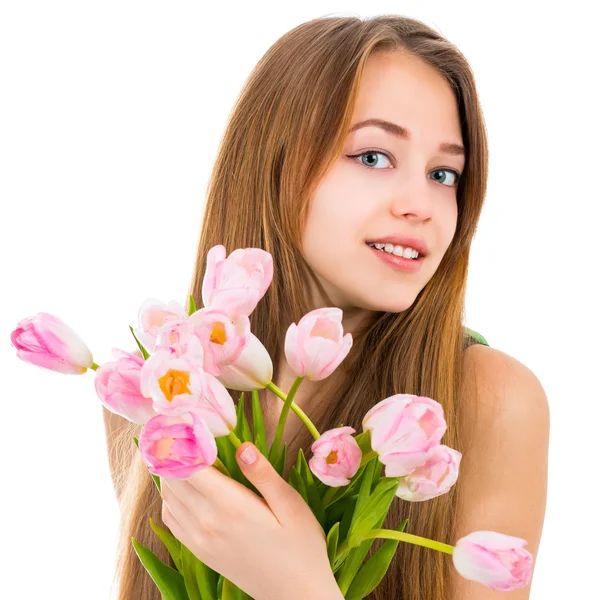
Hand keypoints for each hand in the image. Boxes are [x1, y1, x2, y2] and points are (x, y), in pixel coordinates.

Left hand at [160, 442, 341, 599]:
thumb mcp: (290, 505)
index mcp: (230, 506)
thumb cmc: (301, 546)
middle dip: (171, 450)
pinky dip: (170, 496)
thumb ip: (262, 474)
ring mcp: (199, 540)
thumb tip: (241, 446)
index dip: (181, 440)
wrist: (296, 596)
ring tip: (182, 450)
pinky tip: (185, 485)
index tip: (183, 419)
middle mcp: (207, 522)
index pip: (189, 465)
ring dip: (170, 471)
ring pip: (167, 496)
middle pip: (172, 478)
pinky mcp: (199, 552)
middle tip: (180, 428)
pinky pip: (171, 517)